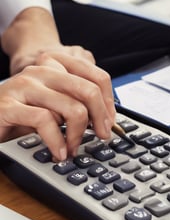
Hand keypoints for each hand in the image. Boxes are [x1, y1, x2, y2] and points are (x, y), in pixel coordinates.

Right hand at [0, 53, 114, 160]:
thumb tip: (106, 119)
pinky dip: (57, 142)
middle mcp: (42, 71)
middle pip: (89, 91)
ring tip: (72, 149)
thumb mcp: (54, 104)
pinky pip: (45, 122)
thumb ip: (76, 102)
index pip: (97, 77)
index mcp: (56, 66)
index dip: (109, 103)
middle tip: (99, 136)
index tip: (109, 123)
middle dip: (100, 119)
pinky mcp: (9, 105)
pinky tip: (58, 153)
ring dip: (77, 136)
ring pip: (72, 108)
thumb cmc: (21, 113)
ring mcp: (25, 85)